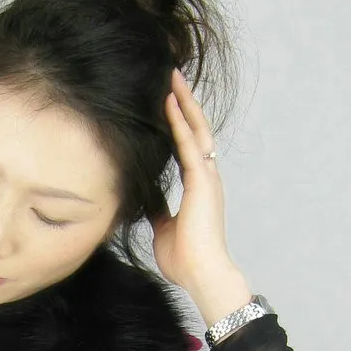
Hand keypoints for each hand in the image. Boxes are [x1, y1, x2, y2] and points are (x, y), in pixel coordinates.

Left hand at [149, 67, 235, 290]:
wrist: (201, 272)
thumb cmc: (185, 258)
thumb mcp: (164, 229)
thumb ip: (157, 211)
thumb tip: (144, 201)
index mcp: (197, 187)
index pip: (187, 146)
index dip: (178, 124)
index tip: (167, 103)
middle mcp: (205, 177)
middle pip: (196, 130)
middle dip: (184, 103)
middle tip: (172, 77)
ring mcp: (206, 177)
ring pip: (196, 130)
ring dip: (183, 103)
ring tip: (172, 78)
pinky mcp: (202, 182)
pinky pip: (190, 144)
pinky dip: (179, 122)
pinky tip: (169, 103)